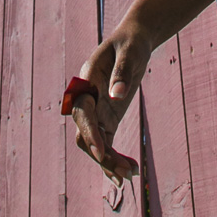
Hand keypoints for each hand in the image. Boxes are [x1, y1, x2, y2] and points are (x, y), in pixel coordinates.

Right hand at [68, 17, 153, 181]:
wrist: (134, 40)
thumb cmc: (131, 43)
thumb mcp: (130, 53)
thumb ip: (122, 72)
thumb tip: (117, 96)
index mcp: (86, 82)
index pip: (82, 113)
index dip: (90, 133)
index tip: (102, 152)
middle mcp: (86, 100)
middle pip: (85, 135)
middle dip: (102, 155)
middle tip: (124, 174)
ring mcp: (96, 112)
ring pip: (95, 144)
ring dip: (109, 162)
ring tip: (131, 175)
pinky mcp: (107, 119)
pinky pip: (107, 144)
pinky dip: (115, 158)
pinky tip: (131, 170)